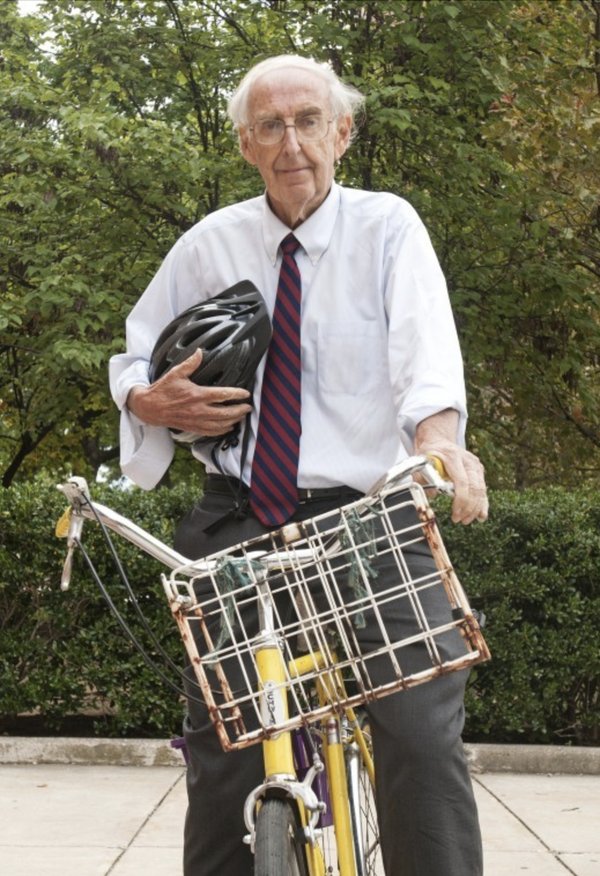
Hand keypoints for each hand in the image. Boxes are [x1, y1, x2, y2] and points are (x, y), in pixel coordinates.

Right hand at [127, 349, 252, 436]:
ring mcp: (196, 420)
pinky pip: (211, 432)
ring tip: (242, 417)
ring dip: (233, 421)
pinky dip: (222, 431)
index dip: (237, 394)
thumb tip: (199, 351)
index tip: (246, 394)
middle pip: (225, 413)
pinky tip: (228, 427)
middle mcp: (198, 410)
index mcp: (197, 395)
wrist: (150, 408)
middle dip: (239, 411)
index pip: (222, 395)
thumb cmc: (163, 390)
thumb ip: (190, 363)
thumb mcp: (176, 373)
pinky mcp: (192, 428)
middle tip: (248, 407)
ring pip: (220, 425)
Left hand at [421, 442, 487, 523]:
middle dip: (468, 508)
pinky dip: (483, 504)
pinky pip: (483, 489)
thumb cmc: (428, 453)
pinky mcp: (479, 471)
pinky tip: (481, 516)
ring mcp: (475, 465)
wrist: (438, 440)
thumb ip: (423, 479)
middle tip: (459, 520)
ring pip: (481, 490)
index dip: (461, 500)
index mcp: (452, 457)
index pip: (462, 481)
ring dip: (475, 508)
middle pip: (475, 487)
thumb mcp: (420, 464)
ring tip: (466, 520)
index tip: (455, 513)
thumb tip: (433, 495)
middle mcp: (468, 460)